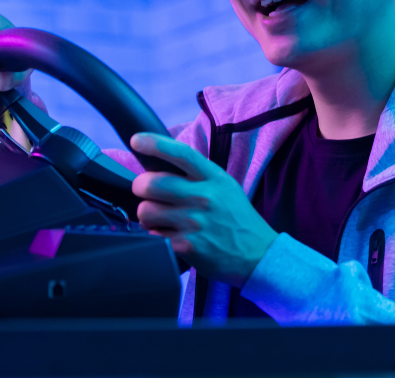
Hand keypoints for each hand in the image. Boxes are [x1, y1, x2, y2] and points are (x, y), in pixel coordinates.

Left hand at [130, 133, 277, 287]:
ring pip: (146, 210)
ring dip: (146, 214)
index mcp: (213, 178)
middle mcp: (203, 197)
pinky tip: (168, 235)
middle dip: (141, 187)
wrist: (258, 255)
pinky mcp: (186, 246)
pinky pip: (152, 235)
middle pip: (151, 183)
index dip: (155, 145)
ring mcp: (193, 223)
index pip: (181, 154)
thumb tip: (160, 164)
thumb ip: (197, 175)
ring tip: (159, 218)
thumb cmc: (236, 218)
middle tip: (148, 193)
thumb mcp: (225, 186)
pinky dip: (154, 235)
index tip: (136, 140)